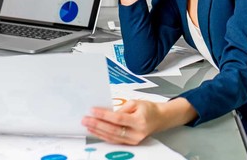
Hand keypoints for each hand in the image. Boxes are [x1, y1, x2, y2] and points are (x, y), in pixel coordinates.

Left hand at [82, 98, 197, 144]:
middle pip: (113, 130)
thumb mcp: (136, 103)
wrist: (160, 118)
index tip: (93, 111)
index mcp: (139, 121)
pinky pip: (115, 140)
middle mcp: (137, 133)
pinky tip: (96, 131)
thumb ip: (121, 109)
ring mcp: (134, 140)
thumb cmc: (148, 109)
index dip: (103, 115)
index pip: (118, 118)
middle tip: (86, 119)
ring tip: (87, 125)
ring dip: (98, 131)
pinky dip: (103, 136)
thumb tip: (106, 114)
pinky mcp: (131, 143)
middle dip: (97, 124)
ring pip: (112, 137)